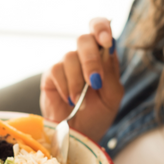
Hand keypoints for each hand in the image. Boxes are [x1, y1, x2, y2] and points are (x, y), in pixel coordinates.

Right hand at [40, 17, 123, 141]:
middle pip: (84, 39)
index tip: (106, 42)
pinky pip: (57, 70)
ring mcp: (66, 65)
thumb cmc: (98, 115)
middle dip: (91, 60)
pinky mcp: (51, 75)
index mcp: (103, 56)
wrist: (79, 135)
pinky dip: (65, 87)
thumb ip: (111, 74)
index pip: (101, 28)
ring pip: (70, 57)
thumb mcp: (112, 97)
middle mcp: (84, 56)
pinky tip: (70, 100)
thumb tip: (106, 50)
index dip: (101, 28)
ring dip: (78, 82)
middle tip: (95, 82)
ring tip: (81, 102)